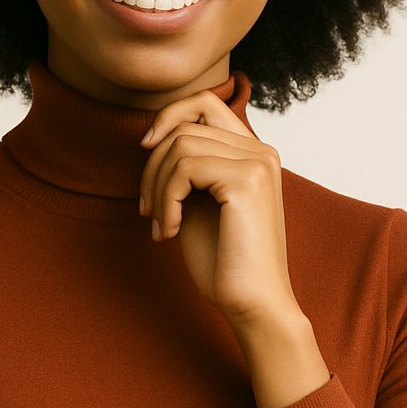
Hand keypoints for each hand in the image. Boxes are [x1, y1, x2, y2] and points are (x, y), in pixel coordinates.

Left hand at [138, 90, 296, 333]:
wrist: (252, 304)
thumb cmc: (224, 262)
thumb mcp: (197, 203)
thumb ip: (186, 168)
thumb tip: (154, 138)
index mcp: (253, 153)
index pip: (205, 103)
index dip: (168, 116)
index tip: (145, 149)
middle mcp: (261, 151)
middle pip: (185, 126)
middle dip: (152, 167)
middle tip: (148, 211)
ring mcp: (258, 162)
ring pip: (180, 145)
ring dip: (157, 188)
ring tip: (162, 225)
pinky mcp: (247, 179)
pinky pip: (184, 167)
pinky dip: (166, 199)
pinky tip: (172, 230)